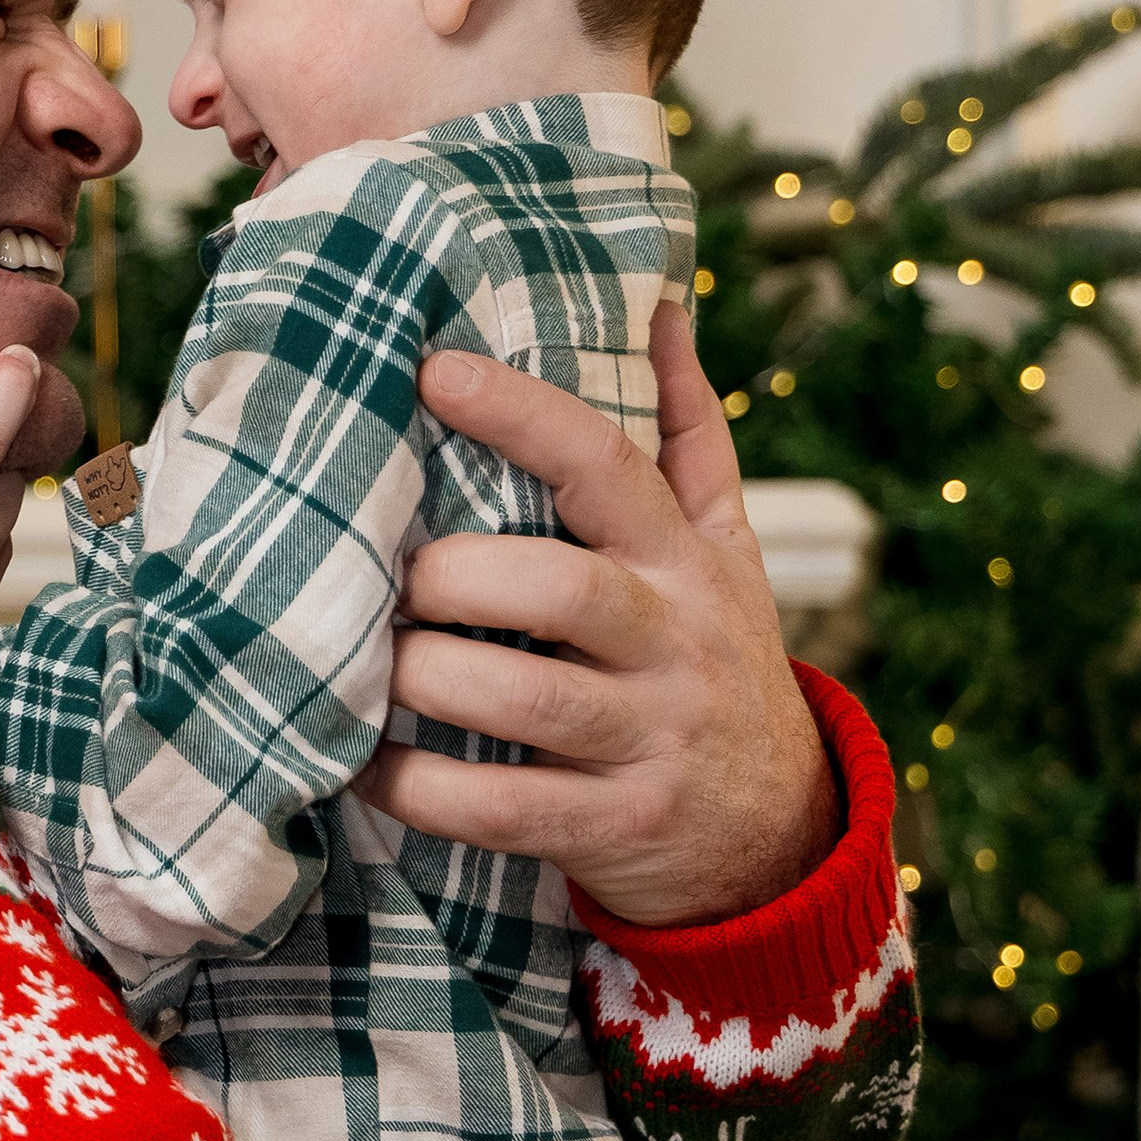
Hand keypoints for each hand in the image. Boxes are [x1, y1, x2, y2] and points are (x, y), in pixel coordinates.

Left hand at [356, 306, 836, 927]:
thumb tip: (661, 301)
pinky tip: (365, 765)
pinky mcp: (614, 828)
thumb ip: (687, 432)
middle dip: (454, 573)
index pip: (610, 465)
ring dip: (425, 675)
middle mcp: (674, 643)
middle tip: (387, 571)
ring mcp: (648, 740)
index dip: (523, 413)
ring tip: (362, 657)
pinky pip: (501, 808)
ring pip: (525, 697)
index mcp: (687, 561)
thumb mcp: (725, 548)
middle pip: (561, 586)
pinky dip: (420, 788)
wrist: (778, 839)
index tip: (435, 369)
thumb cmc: (717, 661)